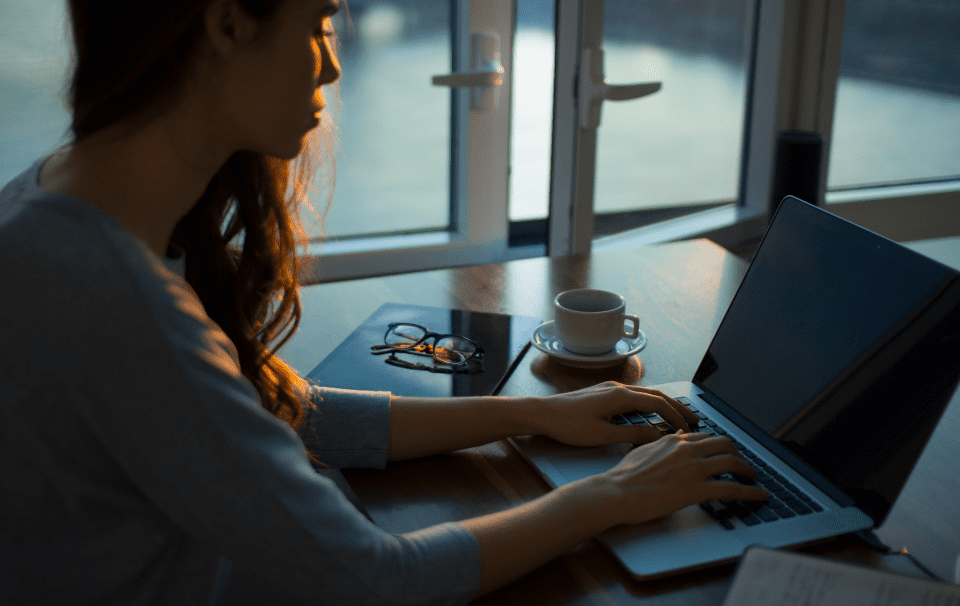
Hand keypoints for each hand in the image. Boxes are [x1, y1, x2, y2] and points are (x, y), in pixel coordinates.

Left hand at [537, 382, 699, 446]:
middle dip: (677, 407)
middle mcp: (618, 388)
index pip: (658, 403)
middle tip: (695, 419)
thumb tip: (658, 436)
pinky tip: (651, 415)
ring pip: (645, 395)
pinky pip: (634, 397)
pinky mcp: (603, 394)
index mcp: (620, 396)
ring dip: (664, 405)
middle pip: (656, 395)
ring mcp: (610, 389)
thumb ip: (632, 435)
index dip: (676, 417)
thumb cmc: (568, 425)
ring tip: (678, 417)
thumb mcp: (603, 435)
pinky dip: (649, 405)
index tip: (689, 430)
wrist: (542, 413)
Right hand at [595, 431, 769, 526]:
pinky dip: (751, 492)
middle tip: (741, 463)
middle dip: (737, 453)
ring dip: (748, 470)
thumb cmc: (624, 476)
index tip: (724, 451)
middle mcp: (688, 450)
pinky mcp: (698, 489)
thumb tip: (671, 438)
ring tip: (753, 478)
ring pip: (733, 462)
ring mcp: (694, 468)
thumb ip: (660, 444)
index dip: (718, 445)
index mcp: (674, 441)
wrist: (617, 492)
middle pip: (724, 444)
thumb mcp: (642, 450)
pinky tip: (760, 496)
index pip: (705, 437)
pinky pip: (733, 488)